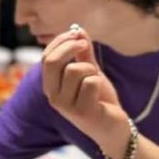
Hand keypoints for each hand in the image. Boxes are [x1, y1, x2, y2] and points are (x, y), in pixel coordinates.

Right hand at [40, 29, 132, 158]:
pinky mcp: (82, 112)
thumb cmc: (99, 100)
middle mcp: (53, 96)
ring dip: (90, 69)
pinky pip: (90, 83)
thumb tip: (79, 30)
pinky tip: (100, 94)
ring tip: (95, 79)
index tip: (76, 33)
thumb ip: (84, 54)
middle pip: (52, 61)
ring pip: (74, 70)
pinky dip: (98, 82)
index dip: (59, 41)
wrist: (113, 129)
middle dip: (70, 47)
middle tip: (84, 44)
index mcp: (51, 85)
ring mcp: (66, 106)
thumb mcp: (90, 73)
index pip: (45, 57)